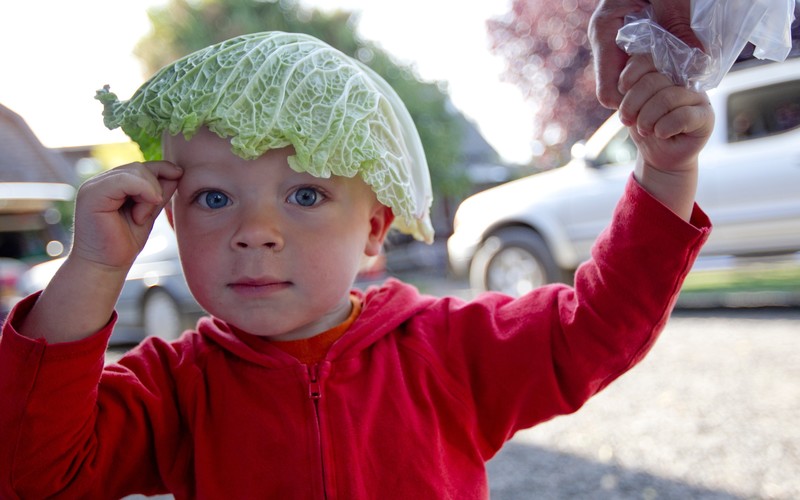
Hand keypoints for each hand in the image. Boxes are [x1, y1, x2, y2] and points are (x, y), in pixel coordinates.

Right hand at [71, 161, 182, 270]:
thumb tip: (177, 171)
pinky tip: (139, 214)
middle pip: (140, 167)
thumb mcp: (149, 212)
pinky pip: (124, 180)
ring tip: (140, 218)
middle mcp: (100, 182)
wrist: (105, 267)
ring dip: (148, 194)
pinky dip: (141, 192)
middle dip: (155, 188)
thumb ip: (159, 192)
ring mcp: (93, 186)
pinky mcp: (92, 195)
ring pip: (135, 171)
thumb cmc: (124, 243)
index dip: (162, 171)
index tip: (178, 177)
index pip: (141, 167)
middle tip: (147, 215)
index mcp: (112, 184)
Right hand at [589, 0, 701, 108]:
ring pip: (628, 82)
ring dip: (651, 85)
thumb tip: (697, 61)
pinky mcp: (628, 38)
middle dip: (644, 96)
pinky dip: (655, 71)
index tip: (661, 96)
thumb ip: (678, 25)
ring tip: (677, 79)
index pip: (609, 93)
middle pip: (618, 92)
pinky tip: (676, 66)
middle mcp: (605, 41)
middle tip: (674, 90)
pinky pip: (637, 66)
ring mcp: (615, 41)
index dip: (634, 101)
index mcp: (604, 32)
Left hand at [618, 55, 712, 219]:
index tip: (621, 89)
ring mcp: (698, 96)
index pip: (647, 60)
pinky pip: (683, 116)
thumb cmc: (646, 128)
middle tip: (629, 120)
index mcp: (665, 72)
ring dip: (647, 118)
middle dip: (633, 104)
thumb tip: (622, 81)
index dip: (630, 74)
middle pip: (653, 81)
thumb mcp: (633, 107)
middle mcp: (683, 80)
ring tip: (644, 129)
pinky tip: (660, 134)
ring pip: (668, 97)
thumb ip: (631, 90)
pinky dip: (664, 127)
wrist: (660, 156)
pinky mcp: (706, 116)